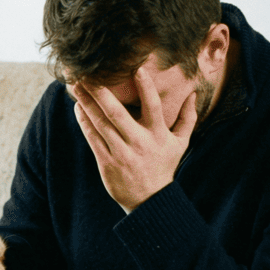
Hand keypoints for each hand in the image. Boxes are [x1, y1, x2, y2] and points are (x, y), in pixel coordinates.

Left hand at [71, 67, 197, 212]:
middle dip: (101, 93)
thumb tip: (192, 93)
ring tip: (77, 86)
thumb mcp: (180, 143)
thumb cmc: (164, 165)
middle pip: (117, 114)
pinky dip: (84, 122)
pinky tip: (78, 107)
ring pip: (101, 124)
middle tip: (88, 75)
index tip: (137, 69)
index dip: (146, 88)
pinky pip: (93, 139)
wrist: (149, 199)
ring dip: (87, 104)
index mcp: (158, 134)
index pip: (153, 107)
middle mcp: (138, 142)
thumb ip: (187, 117)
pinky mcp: (107, 163)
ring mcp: (121, 153)